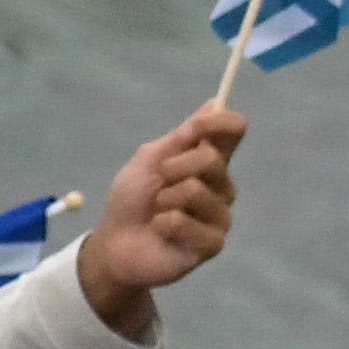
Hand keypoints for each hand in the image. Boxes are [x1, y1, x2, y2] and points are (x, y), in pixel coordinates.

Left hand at [74, 101, 245, 329]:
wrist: (115, 242)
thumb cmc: (131, 199)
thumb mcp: (148, 160)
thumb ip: (179, 138)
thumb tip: (213, 103)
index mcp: (209, 161)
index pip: (233, 132)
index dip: (221, 122)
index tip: (198, 126)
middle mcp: (221, 186)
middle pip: (212, 158)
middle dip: (173, 167)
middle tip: (157, 184)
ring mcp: (219, 216)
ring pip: (196, 190)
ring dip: (164, 199)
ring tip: (158, 212)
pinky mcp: (212, 244)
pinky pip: (185, 222)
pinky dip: (163, 224)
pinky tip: (161, 232)